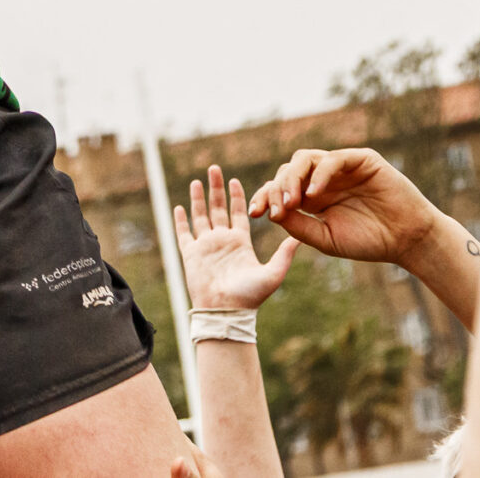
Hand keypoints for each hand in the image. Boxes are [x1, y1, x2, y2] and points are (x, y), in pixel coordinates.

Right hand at [173, 167, 299, 313]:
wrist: (227, 312)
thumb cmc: (251, 296)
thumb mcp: (273, 273)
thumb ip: (284, 254)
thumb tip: (300, 238)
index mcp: (240, 242)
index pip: (238, 212)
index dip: (236, 196)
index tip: (234, 179)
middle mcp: (222, 241)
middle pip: (217, 208)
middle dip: (216, 187)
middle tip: (214, 168)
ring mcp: (206, 247)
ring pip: (200, 216)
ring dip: (198, 198)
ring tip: (196, 180)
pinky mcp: (191, 254)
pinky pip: (184, 234)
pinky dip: (181, 221)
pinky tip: (179, 207)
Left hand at [249, 149, 438, 265]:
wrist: (406, 240)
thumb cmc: (368, 241)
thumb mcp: (325, 238)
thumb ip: (299, 226)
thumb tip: (271, 214)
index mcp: (312, 196)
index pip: (281, 188)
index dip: (266, 196)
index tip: (255, 213)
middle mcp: (323, 177)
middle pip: (287, 171)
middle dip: (276, 188)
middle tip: (275, 209)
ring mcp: (341, 166)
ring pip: (304, 159)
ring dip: (293, 178)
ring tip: (292, 201)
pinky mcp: (360, 159)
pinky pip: (333, 158)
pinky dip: (320, 173)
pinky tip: (314, 193)